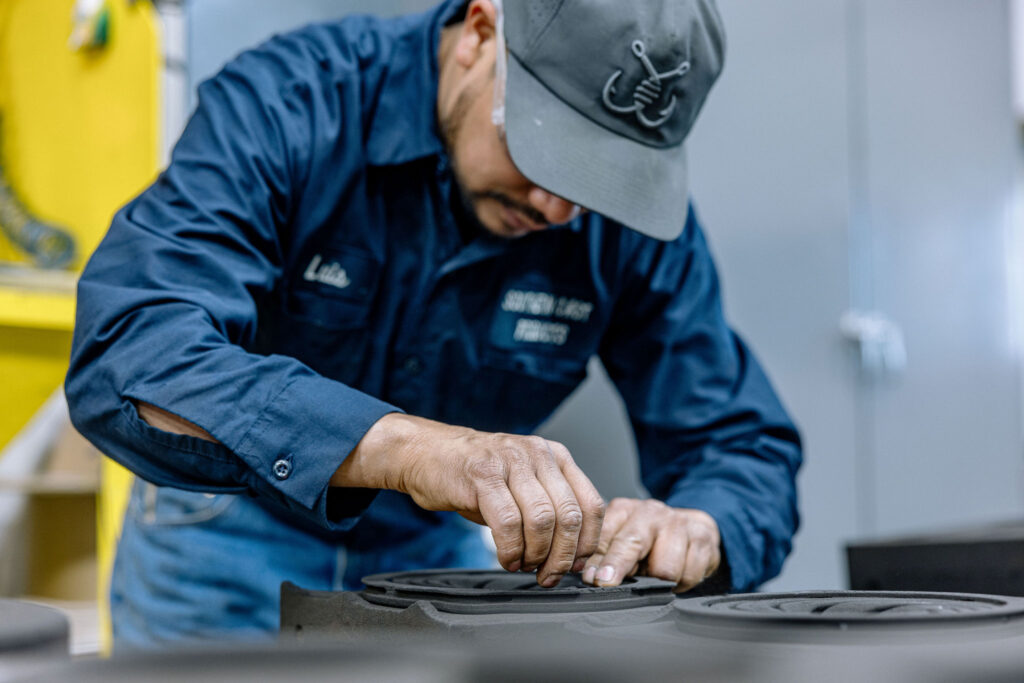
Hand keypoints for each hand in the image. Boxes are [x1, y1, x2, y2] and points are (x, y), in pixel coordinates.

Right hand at [333, 414, 604, 586]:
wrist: (426, 453)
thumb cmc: (475, 475)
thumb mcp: (521, 484)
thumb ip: (549, 507)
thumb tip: (571, 553)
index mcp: (555, 457)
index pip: (591, 504)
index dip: (587, 543)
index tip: (576, 565)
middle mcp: (538, 455)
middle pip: (569, 515)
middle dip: (562, 556)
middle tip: (548, 575)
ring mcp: (510, 462)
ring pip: (542, 520)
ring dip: (536, 555)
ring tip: (524, 566)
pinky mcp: (483, 475)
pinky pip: (508, 522)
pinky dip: (511, 550)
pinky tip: (506, 558)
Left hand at [581, 498, 720, 592]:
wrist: (694, 528)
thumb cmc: (652, 540)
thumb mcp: (623, 542)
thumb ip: (605, 556)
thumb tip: (590, 576)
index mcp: (624, 510)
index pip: (606, 536)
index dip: (598, 560)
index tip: (592, 578)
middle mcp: (650, 512)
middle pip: (632, 543)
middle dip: (618, 566)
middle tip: (607, 583)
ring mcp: (677, 522)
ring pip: (664, 568)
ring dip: (660, 581)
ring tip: (658, 574)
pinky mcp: (702, 536)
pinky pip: (690, 574)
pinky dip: (683, 582)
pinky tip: (679, 572)